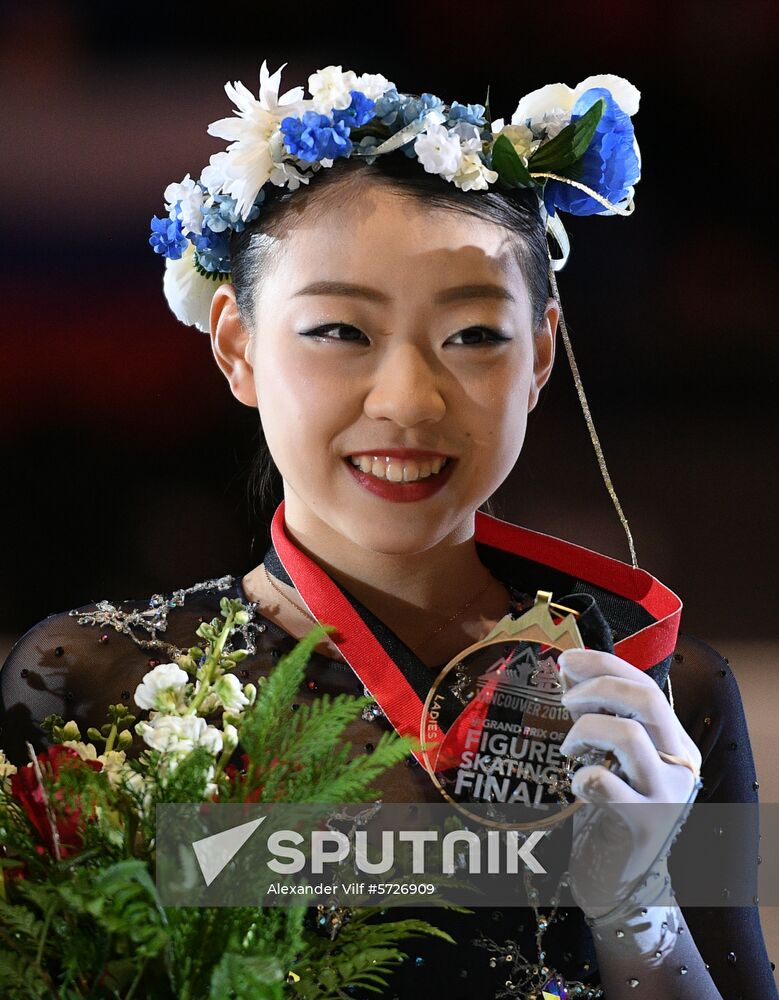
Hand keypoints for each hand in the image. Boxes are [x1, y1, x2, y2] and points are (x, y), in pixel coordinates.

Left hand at [557, 648, 701, 917]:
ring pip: (629, 735)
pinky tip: (577, 783)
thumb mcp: (609, 753)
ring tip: (568, 750)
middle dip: (598, 688)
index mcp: (674, 741)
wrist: (620, 878)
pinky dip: (582, 776)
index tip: (566, 660)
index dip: (605, 664)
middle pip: (648, 700)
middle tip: (565, 702)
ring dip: (585, 731)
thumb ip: (597, 712)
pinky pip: (607, 784)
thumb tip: (569, 667)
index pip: (646, 685)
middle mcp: (680, 763)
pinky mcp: (645, 824)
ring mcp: (666, 794)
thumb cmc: (611, 808)